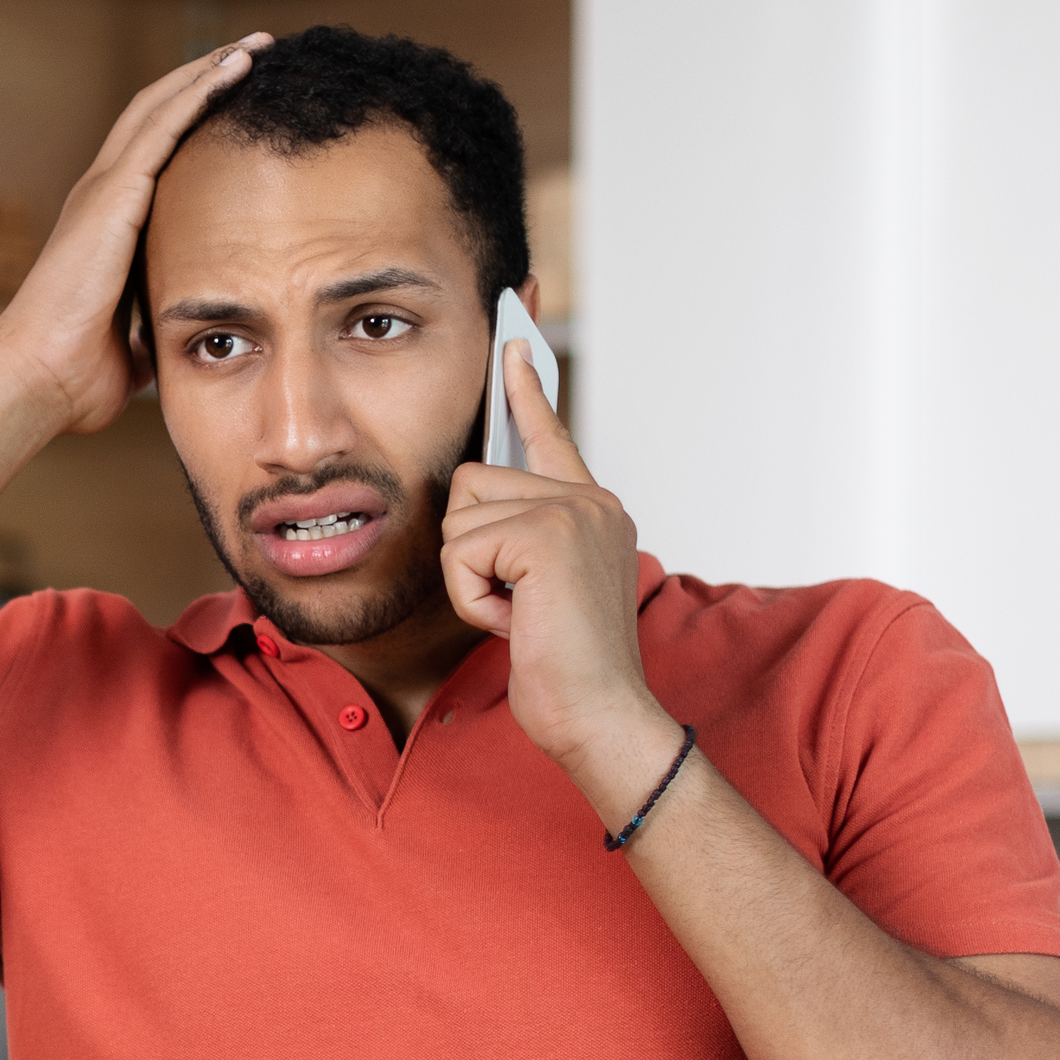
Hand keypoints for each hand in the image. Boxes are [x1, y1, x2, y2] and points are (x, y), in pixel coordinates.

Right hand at [0, 35, 272, 436]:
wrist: (41, 378)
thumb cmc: (81, 373)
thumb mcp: (140, 336)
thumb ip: (166, 317)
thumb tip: (200, 334)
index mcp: (107, 225)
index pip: (156, 152)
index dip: (194, 118)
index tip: (240, 99)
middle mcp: (102, 195)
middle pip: (158, 112)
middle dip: (206, 77)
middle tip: (257, 53)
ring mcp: (104, 190)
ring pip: (162, 105)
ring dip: (210, 69)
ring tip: (257, 45)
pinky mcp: (113, 194)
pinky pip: (163, 125)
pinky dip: (200, 90)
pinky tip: (235, 67)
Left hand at [441, 344, 674, 806]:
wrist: (600, 715)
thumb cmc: (565, 669)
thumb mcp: (539, 593)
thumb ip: (520, 544)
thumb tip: (471, 509)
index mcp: (592, 509)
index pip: (550, 435)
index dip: (525, 390)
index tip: (512, 343)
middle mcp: (589, 500)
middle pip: (471, 482)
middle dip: (468, 552)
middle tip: (515, 603)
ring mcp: (573, 511)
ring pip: (459, 519)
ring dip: (469, 580)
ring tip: (520, 615)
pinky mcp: (547, 534)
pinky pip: (461, 551)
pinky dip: (472, 597)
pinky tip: (516, 621)